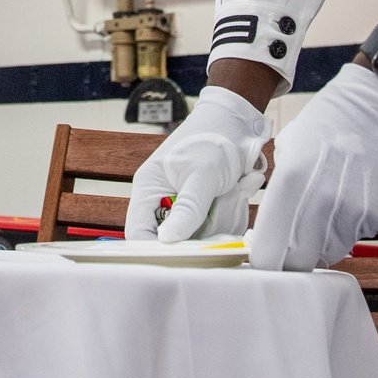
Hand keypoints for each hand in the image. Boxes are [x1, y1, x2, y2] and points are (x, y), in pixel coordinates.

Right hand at [125, 85, 271, 242]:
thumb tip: (168, 241)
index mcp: (149, 191)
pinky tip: (239, 188)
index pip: (139, 235)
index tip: (184, 255)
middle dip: (203, 230)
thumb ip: (188, 207)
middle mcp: (163, 204)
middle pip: (175, 242)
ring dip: (224, 216)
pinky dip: (233, 212)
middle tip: (224, 205)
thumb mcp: (203, 173)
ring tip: (235, 186)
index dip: (156, 251)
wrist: (236, 122)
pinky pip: (218, 229)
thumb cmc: (213, 138)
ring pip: (201, 237)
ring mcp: (186, 209)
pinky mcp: (205, 211)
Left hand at [249, 63, 377, 271]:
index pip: (268, 250)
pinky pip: (361, 233)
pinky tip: (360, 191)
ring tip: (335, 201)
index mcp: (290, 184)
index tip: (269, 259)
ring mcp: (353, 212)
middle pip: (300, 261)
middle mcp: (321, 203)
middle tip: (299, 244)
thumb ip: (280, 186)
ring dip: (329, 236)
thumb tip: (274, 224)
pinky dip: (358, 222)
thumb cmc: (331, 120)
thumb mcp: (291, 144)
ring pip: (332, 249)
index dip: (266, 259)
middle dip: (296, 258)